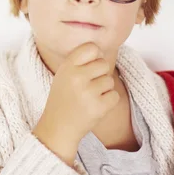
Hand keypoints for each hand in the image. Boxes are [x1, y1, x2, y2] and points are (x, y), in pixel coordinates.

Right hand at [32, 42, 118, 165]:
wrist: (58, 127)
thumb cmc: (64, 98)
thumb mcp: (64, 75)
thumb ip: (79, 62)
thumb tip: (101, 51)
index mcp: (67, 67)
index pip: (92, 48)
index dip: (95, 56)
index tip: (89, 66)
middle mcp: (77, 77)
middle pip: (104, 64)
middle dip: (100, 75)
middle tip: (88, 86)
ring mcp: (88, 92)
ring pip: (110, 81)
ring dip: (103, 90)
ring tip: (89, 98)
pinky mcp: (99, 107)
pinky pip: (114, 96)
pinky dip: (108, 102)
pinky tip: (94, 106)